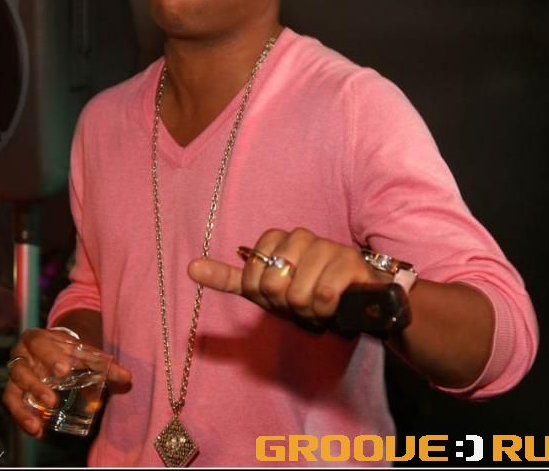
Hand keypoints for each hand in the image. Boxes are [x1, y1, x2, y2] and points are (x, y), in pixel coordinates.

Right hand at [2, 328, 132, 437]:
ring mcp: (15, 374)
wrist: (55, 350)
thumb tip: (128, 378)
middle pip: (20, 369)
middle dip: (35, 386)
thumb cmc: (70, 351)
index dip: (50, 356)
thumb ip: (105, 365)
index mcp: (37, 338)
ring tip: (39, 424)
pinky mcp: (12, 391)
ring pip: (12, 391)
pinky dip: (21, 419)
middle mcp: (21, 355)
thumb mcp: (86, 353)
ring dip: (23, 409)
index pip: (39, 343)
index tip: (65, 370)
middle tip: (52, 401)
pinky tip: (36, 430)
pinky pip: (12, 406)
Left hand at [188, 228, 388, 323]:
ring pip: (298, 292)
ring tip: (320, 306)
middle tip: (302, 304)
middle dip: (286, 305)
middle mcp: (301, 237)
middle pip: (272, 284)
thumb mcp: (265, 291)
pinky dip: (326, 311)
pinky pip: (325, 295)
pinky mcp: (351, 261)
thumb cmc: (307, 295)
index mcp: (278, 240)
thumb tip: (191, 268)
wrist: (358, 305)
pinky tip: (335, 307)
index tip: (279, 296)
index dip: (264, 294)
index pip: (252, 271)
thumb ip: (228, 279)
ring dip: (308, 311)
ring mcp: (327, 246)